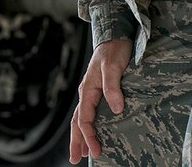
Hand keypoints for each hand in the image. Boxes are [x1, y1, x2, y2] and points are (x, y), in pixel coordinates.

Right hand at [70, 38, 130, 163]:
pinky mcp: (99, 92)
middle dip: (76, 141)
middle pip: (78, 122)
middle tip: (75, 159)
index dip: (89, 137)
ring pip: (82, 119)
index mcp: (88, 90)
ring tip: (80, 152)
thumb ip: (113, 87)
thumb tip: (116, 108)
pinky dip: (87, 126)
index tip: (95, 152)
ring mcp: (92, 93)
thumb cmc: (114, 51)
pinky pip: (89, 113)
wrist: (115, 37)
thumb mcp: (113, 67)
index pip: (85, 119)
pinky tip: (92, 133)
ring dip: (80, 136)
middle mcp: (87, 93)